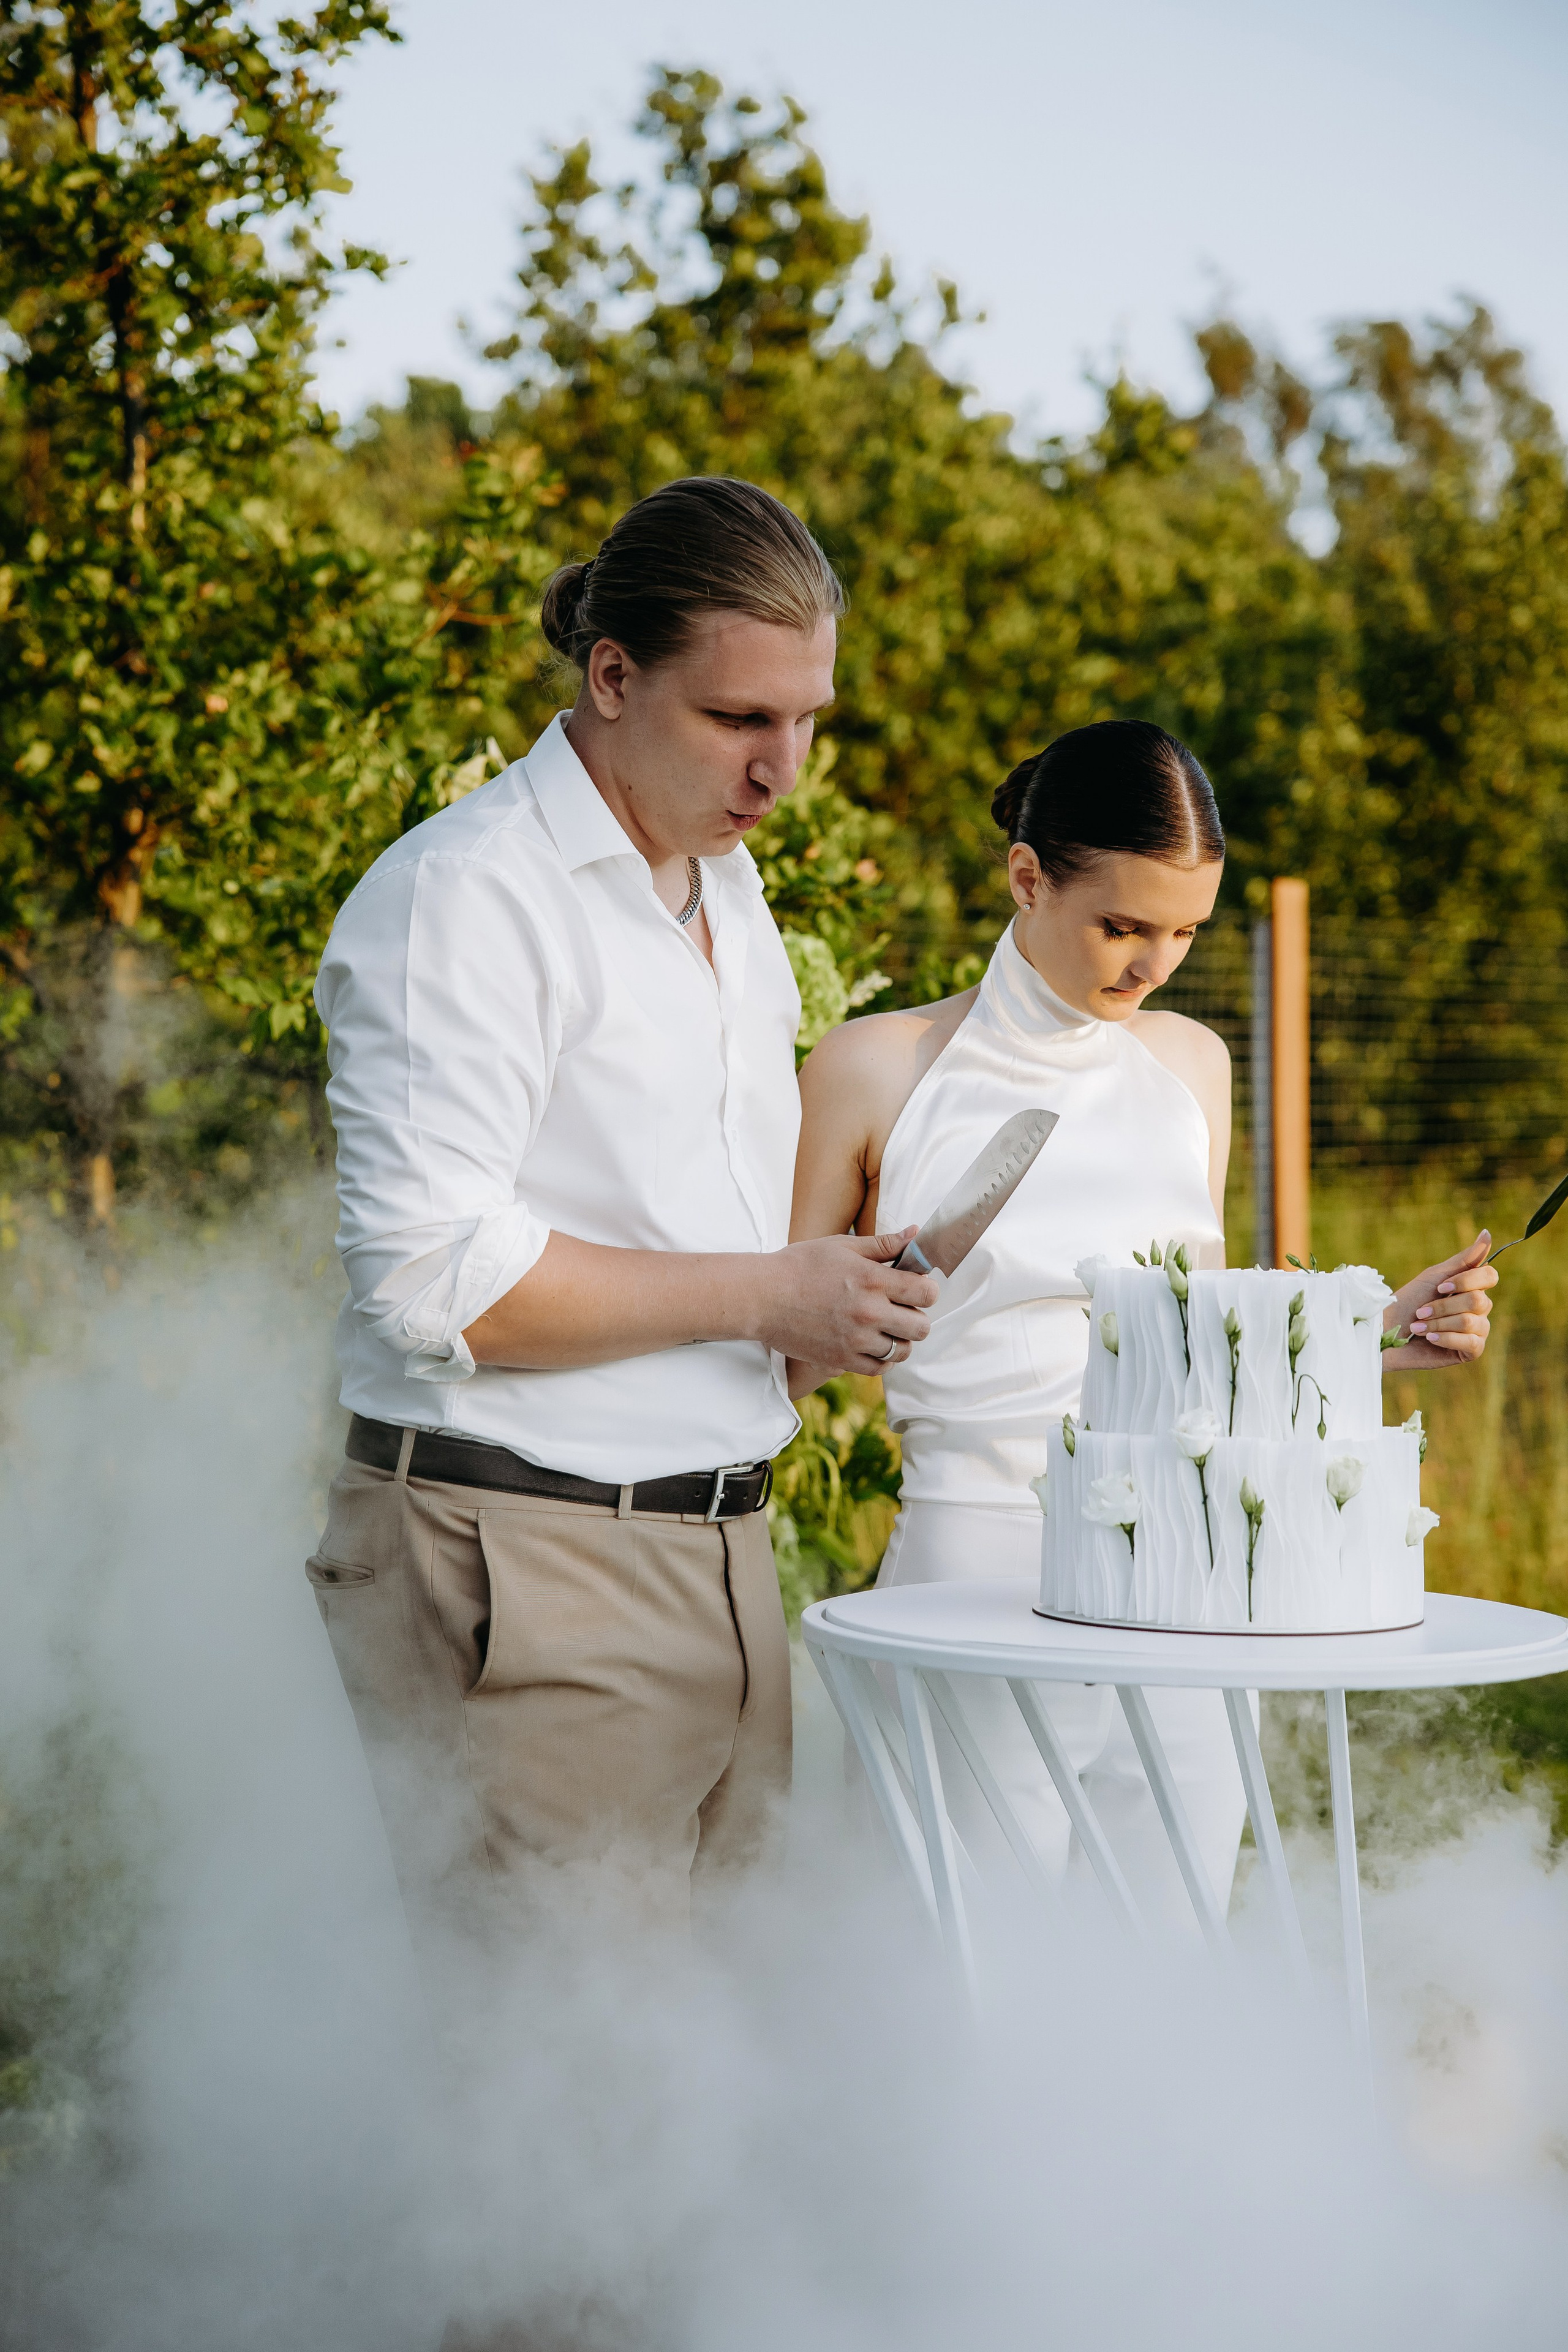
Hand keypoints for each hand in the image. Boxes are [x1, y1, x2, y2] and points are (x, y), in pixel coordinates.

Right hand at [756, 1228, 938, 1376]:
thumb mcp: (842, 1246)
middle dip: (917, 1317)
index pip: (926, 1293)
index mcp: (872, 1280)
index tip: (916, 1287)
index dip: (927, 1289)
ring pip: (903, 1351)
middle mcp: (868, 1313)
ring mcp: (855, 1341)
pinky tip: (873, 1345)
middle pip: (921, 1327)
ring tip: (888, 1328)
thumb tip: (915, 1234)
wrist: (762, 1296)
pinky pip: (879, 1369)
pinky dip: (883, 1359)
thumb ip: (883, 1244)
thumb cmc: (800, 1265)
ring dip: (901, 1340)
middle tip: (903, 1310)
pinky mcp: (841, 1360)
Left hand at [1381, 1233, 1497, 1370]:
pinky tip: (1429, 1338)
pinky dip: (1444, 1338)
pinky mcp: (1471, 1351)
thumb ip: (1464, 1259)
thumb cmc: (1408, 1302)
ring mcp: (1477, 1331)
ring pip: (1471, 1322)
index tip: (1440, 1287)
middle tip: (1420, 1312)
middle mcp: (1479, 1309)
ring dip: (1438, 1323)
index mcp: (1472, 1288)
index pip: (1490, 1276)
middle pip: (1479, 1301)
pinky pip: (1471, 1343)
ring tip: (1419, 1327)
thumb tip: (1488, 1232)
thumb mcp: (1434, 1277)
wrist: (1386, 1332)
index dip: (1467, 1281)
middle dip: (1443, 1306)